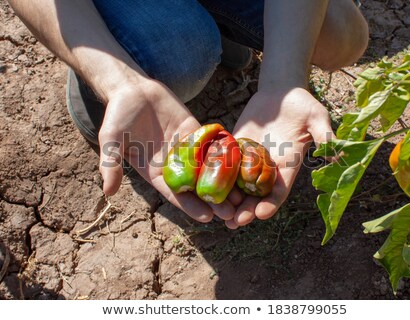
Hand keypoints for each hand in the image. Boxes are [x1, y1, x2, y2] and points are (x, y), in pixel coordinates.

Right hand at [98, 79, 237, 221]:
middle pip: (196, 186)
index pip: (175, 194)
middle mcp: (174, 165)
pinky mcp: (196, 132)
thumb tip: (107, 193)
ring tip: (242, 194)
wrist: (132, 90)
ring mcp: (187, 149)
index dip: (190, 206)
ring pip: (208, 168)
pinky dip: (226, 153)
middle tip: (232, 213)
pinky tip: (243, 162)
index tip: (207, 218)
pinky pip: (212, 144)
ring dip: (224, 181)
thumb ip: (111, 164)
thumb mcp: (111, 140)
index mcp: (156, 172)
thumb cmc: (118, 116)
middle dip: (213, 200)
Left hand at [226, 87, 333, 228]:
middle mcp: (268, 166)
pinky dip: (216, 176)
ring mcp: (250, 157)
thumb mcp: (317, 117)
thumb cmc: (302, 103)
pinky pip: (224, 163)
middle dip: (245, 209)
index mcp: (287, 165)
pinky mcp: (236, 145)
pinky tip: (205, 187)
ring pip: (238, 184)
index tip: (260, 214)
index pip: (279, 191)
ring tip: (218, 213)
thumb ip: (324, 135)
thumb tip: (337, 155)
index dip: (270, 203)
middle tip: (234, 222)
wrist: (280, 91)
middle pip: (255, 194)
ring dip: (229, 199)